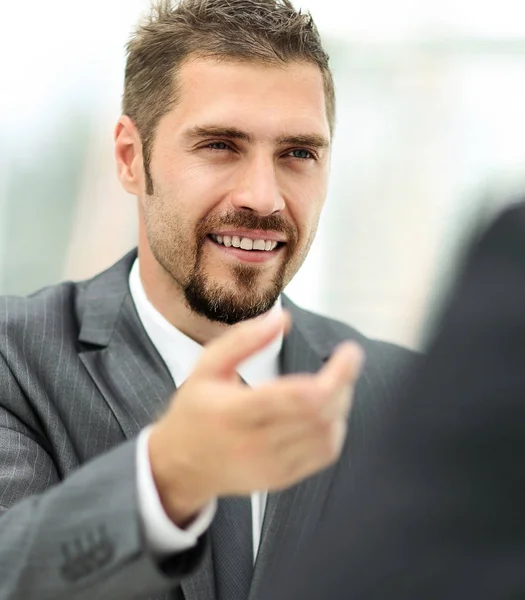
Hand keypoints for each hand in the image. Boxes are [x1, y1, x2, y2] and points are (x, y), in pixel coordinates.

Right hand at [148, 310, 363, 525]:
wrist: (181, 468)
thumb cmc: (195, 411)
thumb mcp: (207, 366)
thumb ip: (243, 340)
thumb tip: (283, 318)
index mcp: (235, 412)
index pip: (301, 396)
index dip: (336, 374)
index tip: (350, 352)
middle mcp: (256, 444)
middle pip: (321, 415)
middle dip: (344, 384)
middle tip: (346, 362)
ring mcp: (271, 465)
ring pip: (327, 435)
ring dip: (341, 405)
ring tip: (335, 384)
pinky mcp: (282, 478)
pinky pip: (323, 454)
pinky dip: (335, 427)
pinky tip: (326, 410)